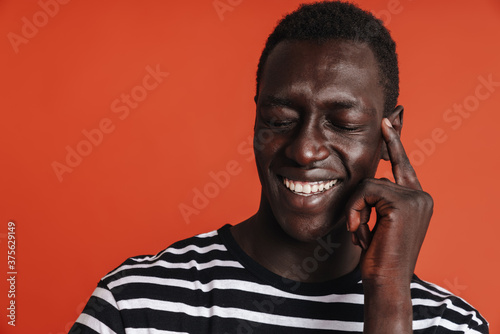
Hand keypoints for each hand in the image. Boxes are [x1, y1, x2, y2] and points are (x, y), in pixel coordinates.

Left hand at [346, 117, 432, 284]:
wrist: (385, 281)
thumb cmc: (378, 256)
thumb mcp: (377, 222)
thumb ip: (377, 199)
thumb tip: (368, 179)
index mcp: (417, 198)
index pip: (402, 165)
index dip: (394, 142)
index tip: (387, 120)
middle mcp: (421, 195)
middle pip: (375, 177)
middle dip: (358, 204)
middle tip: (358, 230)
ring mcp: (415, 197)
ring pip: (368, 183)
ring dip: (355, 210)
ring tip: (360, 233)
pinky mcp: (403, 202)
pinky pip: (365, 190)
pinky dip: (355, 210)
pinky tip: (360, 231)